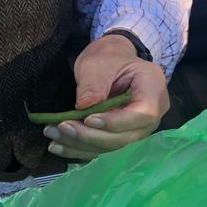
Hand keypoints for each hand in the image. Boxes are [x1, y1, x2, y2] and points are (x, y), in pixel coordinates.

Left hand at [45, 34, 168, 160]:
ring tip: (52, 135)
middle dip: (91, 136)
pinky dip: (80, 150)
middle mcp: (152, 114)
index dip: (116, 122)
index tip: (88, 119)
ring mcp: (139, 129)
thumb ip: (94, 84)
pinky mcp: (123, 137)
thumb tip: (84, 107)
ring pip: (112, 147)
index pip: (142, 114)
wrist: (113, 62)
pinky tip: (58, 146)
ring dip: (80, 145)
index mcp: (153, 88)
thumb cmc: (110, 57)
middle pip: (126, 136)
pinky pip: (103, 149)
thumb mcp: (100, 62)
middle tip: (61, 127)